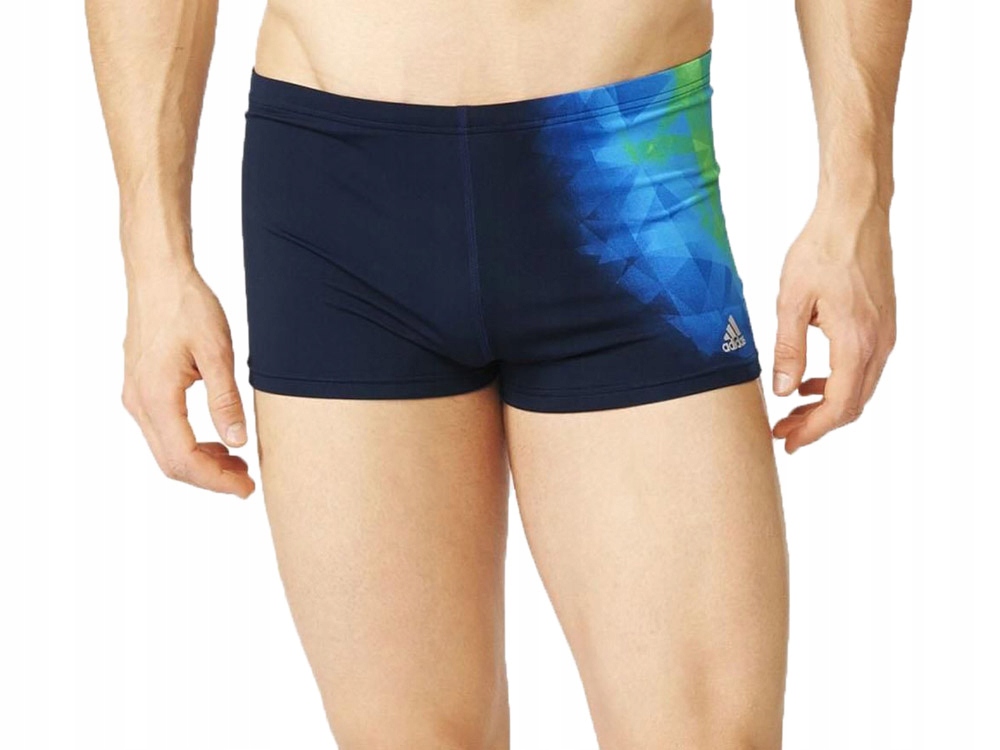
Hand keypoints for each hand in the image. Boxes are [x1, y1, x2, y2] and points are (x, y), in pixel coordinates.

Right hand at [120, 262, 254, 496]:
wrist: (158, 274)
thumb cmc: (188, 305)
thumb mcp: (217, 351)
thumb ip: (226, 400)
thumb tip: (237, 442)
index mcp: (157, 397)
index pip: (184, 459)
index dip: (217, 481)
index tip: (247, 488)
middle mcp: (139, 402)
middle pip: (171, 462)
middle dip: (210, 478)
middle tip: (247, 482)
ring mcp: (135, 396)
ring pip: (165, 449)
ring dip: (201, 463)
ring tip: (238, 462)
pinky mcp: (140, 388)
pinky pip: (162, 431)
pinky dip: (189, 444)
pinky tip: (218, 441)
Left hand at [771, 196, 896, 452]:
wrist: (854, 215)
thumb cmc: (821, 251)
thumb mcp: (791, 302)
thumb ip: (788, 350)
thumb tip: (784, 391)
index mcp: (855, 342)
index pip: (839, 406)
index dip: (813, 430)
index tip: (788, 441)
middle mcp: (878, 343)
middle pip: (853, 404)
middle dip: (817, 424)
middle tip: (783, 430)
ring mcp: (885, 334)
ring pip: (860, 388)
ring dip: (828, 404)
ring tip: (792, 409)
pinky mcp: (882, 323)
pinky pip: (864, 368)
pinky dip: (839, 383)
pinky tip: (812, 380)